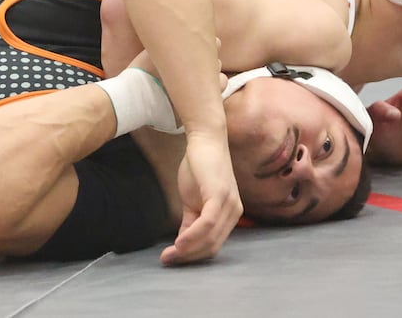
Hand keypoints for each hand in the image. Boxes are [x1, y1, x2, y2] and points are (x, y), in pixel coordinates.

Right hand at [159, 133, 242, 265]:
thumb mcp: (193, 200)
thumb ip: (191, 221)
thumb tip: (182, 243)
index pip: (214, 245)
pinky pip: (208, 224)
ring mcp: (229, 204)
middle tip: (166, 260)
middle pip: (212, 247)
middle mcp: (234, 212)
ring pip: (210, 239)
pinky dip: (192, 237)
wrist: (205, 140)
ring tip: (169, 254)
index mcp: (230, 215)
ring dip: (188, 251)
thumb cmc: (200, 168)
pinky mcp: (220, 195)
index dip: (192, 256)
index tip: (171, 259)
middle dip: (188, 258)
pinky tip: (178, 242)